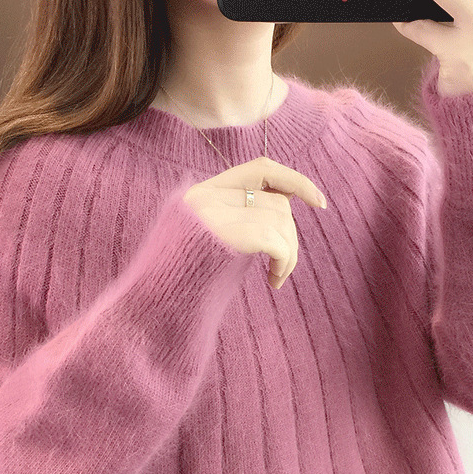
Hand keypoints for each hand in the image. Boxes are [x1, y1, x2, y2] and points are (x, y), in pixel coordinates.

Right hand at [183, 157, 326, 289]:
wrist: (152, 305)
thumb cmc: (182, 282)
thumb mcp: (209, 242)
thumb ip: (236, 219)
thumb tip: (284, 209)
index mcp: (203, 194)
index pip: (261, 168)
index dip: (295, 180)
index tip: (320, 202)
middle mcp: (208, 197)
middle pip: (277, 202)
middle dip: (290, 235)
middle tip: (281, 268)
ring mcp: (213, 214)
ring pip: (280, 220)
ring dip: (289, 252)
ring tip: (276, 277)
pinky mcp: (224, 235)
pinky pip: (276, 239)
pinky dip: (285, 260)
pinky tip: (273, 281)